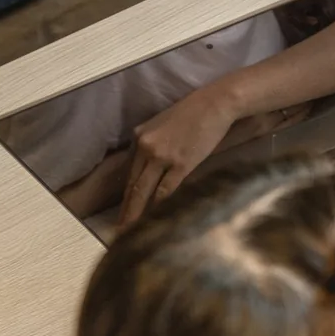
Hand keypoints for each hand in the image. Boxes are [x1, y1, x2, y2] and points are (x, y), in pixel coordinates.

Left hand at [119, 87, 237, 226]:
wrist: (215, 104)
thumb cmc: (195, 113)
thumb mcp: (164, 125)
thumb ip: (154, 144)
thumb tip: (153, 167)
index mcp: (139, 137)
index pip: (129, 173)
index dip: (125, 196)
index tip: (122, 212)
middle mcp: (145, 147)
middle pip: (132, 185)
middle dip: (126, 210)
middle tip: (120, 231)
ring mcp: (162, 156)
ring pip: (144, 191)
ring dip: (137, 213)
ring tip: (131, 231)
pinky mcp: (181, 163)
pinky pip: (166, 189)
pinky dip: (159, 205)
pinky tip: (155, 218)